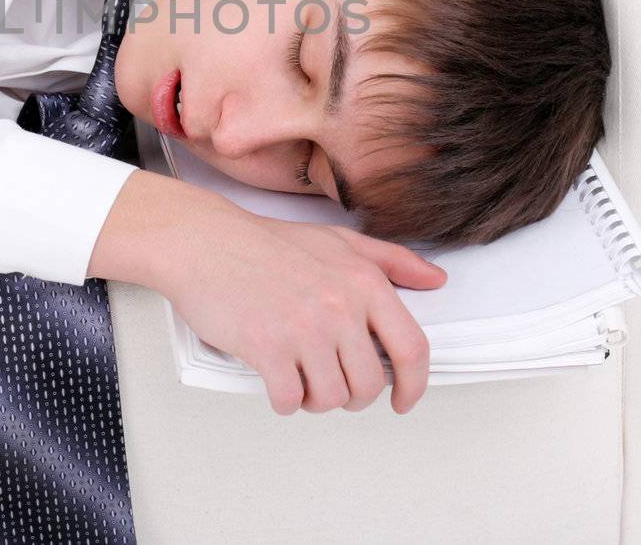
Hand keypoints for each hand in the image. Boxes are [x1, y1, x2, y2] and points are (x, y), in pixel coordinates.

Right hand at [154, 205, 446, 415]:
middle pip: (368, 384)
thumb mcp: (337, 240)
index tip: (403, 400)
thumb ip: (391, 260)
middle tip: (330, 381)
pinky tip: (275, 380)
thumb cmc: (264, 243)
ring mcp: (304, 329)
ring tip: (299, 375)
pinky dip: (284, 400)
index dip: (414, 385)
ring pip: (331, 398)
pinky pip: (290, 400)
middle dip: (351, 395)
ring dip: (315, 399)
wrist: (203, 242)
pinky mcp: (268, 348)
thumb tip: (436, 280)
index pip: (411, 348)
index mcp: (363, 281)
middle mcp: (339, 306)